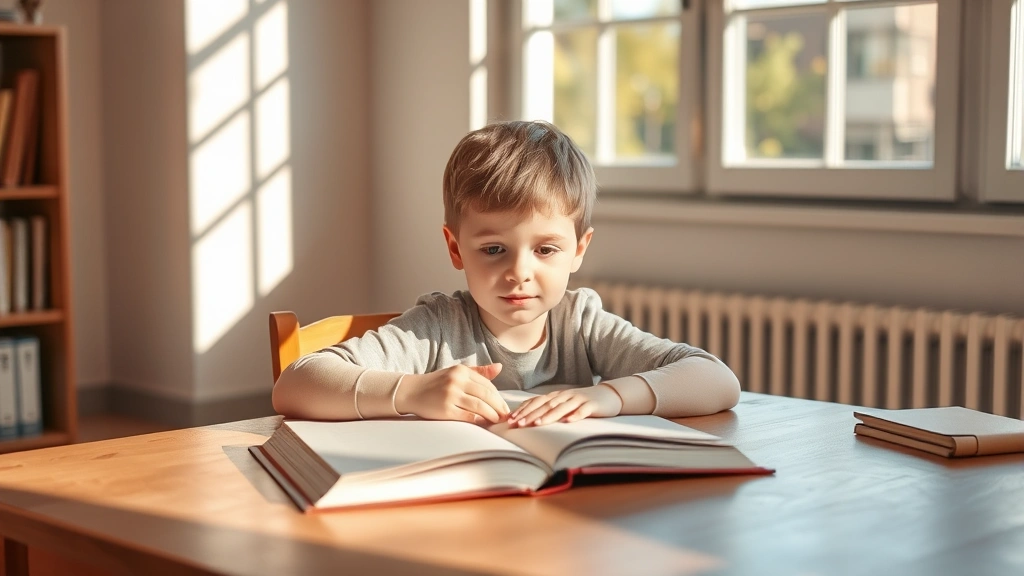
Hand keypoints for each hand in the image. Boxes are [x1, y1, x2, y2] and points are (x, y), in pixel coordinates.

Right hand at [395, 364, 509, 423]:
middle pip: (486, 394)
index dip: (498, 396)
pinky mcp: (445, 410)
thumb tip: (499, 367)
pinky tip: (484, 423)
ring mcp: (450, 395)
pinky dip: (479, 420)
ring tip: (498, 420)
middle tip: (506, 415)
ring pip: (480, 406)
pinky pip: (468, 416)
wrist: (411, 392)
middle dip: (499, 406)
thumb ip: (478, 371)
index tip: (504, 405)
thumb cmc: (436, 383)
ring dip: (492, 414)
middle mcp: (456, 381)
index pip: (487, 384)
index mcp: (461, 371)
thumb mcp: (456, 373)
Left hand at [507, 384, 622, 426]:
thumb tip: (526, 419)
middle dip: (531, 415)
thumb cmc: (582, 403)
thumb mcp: (564, 404)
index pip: (536, 402)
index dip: (523, 410)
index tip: (510, 420)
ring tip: (537, 424)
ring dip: (549, 416)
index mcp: (556, 396)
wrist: (608, 395)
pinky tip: (568, 422)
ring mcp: (579, 399)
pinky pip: (583, 411)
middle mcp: (565, 396)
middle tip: (518, 424)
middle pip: (546, 405)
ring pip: (562, 408)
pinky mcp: (592, 405)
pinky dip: (575, 416)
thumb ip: (549, 409)